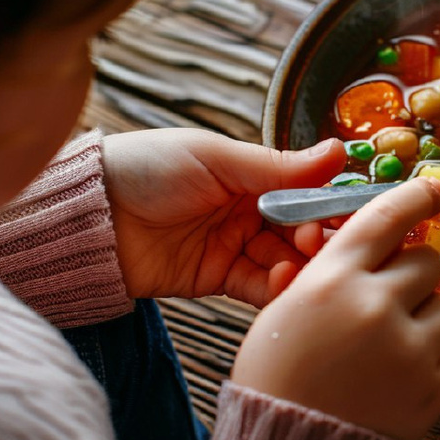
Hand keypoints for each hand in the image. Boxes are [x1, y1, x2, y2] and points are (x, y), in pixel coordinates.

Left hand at [100, 128, 346, 306]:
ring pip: (287, 262)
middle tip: (321, 241)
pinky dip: (277, 288)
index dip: (329, 203)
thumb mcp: (216, 158)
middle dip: (318, 238)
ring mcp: (234, 247)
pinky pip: (259, 288)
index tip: (353, 212)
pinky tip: (284, 279)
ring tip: (304, 264)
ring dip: (302, 265)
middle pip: (302, 230)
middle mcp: (249, 210)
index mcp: (251, 174)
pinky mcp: (217, 280)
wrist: (87, 216)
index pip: (305, 191)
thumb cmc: (146, 168)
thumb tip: (339, 151)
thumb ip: (279, 166)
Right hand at [231, 177, 439, 439]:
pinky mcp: (435, 383)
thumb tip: (364, 242)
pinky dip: (424, 355)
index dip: (414, 197)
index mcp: (333, 280)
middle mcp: (378, 305)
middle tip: (387, 294)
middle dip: (409, 270)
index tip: (434, 190)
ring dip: (419, 314)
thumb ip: (325, 272)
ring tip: (383, 345)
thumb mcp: (283, 312)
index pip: (386, 216)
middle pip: (423, 259)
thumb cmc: (277, 379)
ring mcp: (411, 346)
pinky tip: (389, 375)